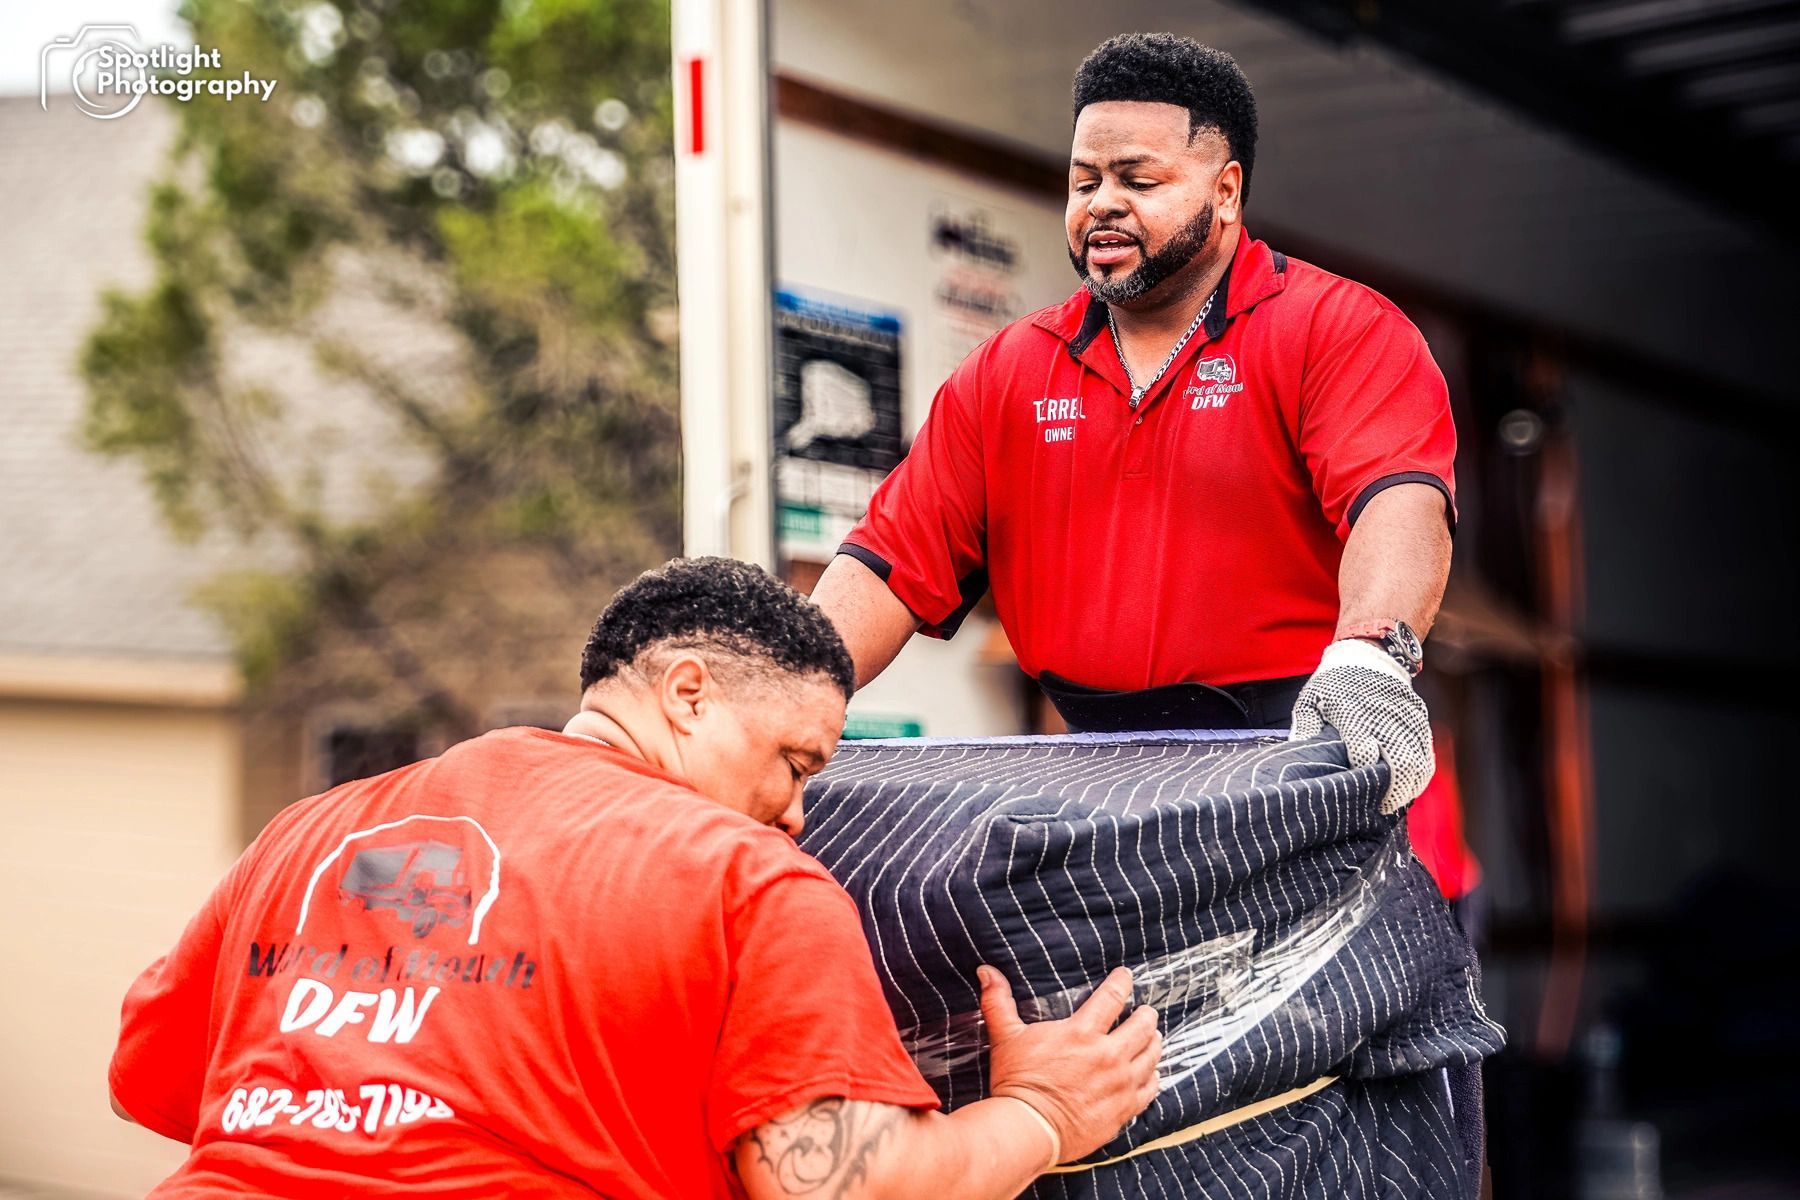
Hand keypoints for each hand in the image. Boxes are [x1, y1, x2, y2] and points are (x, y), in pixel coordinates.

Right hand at [978, 965, 1160, 1162]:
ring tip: (1152, 1038)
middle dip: (1146, 1015)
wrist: (1028, 1128)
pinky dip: (1153, 1078)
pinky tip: (1151, 1073)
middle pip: (1142, 1026)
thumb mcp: (1006, 1037)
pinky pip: (1150, 1090)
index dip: (1122, 982)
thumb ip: (999, 1002)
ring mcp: (1120, 1084)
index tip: (1126, 976)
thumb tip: (986, 971)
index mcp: (1082, 1033)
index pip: (1112, 997)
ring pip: (1152, 1056)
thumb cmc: (1017, 1081)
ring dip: (1153, 1043)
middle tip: (1145, 1011)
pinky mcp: (1123, 1109)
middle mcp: (1108, 1056)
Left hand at [1290, 638, 1433, 813]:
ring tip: (1394, 801)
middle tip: (1381, 808)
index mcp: (1354, 715)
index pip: (1364, 753)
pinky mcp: (1419, 720)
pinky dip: (1421, 774)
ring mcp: (1406, 720)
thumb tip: (1299, 756)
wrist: (1370, 654)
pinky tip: (1410, 786)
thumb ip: (1305, 729)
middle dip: (1393, 792)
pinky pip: (1427, 754)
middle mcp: (1384, 718)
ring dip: (1409, 787)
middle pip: (1400, 764)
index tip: (1356, 792)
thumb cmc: (1334, 684)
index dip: (1362, 776)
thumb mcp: (1311, 701)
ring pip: (1418, 762)